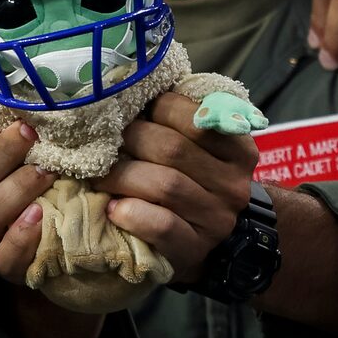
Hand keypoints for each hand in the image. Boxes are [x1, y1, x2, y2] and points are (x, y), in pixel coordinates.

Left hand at [91, 91, 259, 283]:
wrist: (220, 245)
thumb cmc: (198, 185)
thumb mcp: (204, 151)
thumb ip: (183, 122)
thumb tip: (133, 89)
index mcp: (238, 150)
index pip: (193, 117)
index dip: (157, 110)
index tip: (137, 114)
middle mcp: (234, 184)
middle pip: (172, 149)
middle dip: (130, 141)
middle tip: (106, 144)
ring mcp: (217, 219)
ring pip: (164, 185)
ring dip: (121, 176)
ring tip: (99, 176)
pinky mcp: (195, 249)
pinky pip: (162, 226)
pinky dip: (132, 214)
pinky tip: (113, 209)